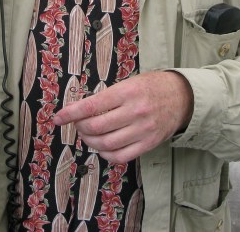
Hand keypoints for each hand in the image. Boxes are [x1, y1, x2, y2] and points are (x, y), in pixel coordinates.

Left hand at [52, 71, 193, 163]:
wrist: (181, 97)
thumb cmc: (151, 87)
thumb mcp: (129, 82)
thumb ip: (107, 97)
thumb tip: (80, 111)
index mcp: (127, 92)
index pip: (91, 106)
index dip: (70, 114)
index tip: (58, 118)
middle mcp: (134, 112)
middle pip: (96, 128)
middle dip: (79, 128)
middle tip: (77, 124)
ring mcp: (142, 130)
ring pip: (105, 145)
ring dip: (90, 142)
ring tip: (88, 135)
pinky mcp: (148, 144)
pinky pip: (120, 156)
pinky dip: (105, 154)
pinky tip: (102, 147)